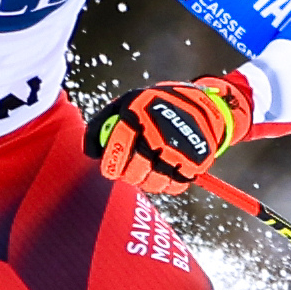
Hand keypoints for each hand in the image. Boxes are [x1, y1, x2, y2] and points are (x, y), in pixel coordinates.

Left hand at [87, 73, 251, 194]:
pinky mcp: (196, 160)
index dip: (111, 165)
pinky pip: (175, 186)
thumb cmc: (153, 107)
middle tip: (129, 173)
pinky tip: (167, 171)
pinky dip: (169, 184)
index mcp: (137, 114)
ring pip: (154, 183)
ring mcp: (178, 147)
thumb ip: (102, 123)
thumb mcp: (127, 103)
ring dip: (148, 182)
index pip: (118, 147)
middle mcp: (158, 131)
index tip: (110, 171)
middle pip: (135, 172)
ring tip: (149, 170)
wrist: (199, 104)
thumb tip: (90, 153)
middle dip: (129, 176)